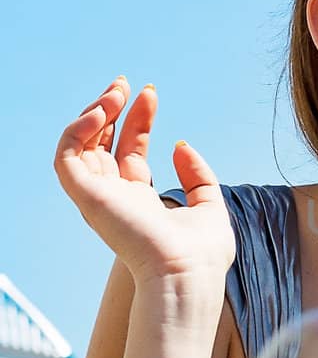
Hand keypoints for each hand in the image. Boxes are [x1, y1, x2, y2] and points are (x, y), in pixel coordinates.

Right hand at [53, 77, 235, 287]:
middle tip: (126, 83)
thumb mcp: (209, 205)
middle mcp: (116, 198)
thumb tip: (180, 145)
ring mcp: (99, 197)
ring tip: (117, 91)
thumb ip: (198, 176)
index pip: (131, 152)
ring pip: (81, 146)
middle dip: (112, 110)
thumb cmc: (201, 254)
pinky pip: (67, 157)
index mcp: (141, 202)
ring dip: (95, 114)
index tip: (150, 93)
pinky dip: (77, 131)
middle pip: (105, 144)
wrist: (187, 274)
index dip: (137, 121)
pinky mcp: (86, 197)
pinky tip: (101, 113)